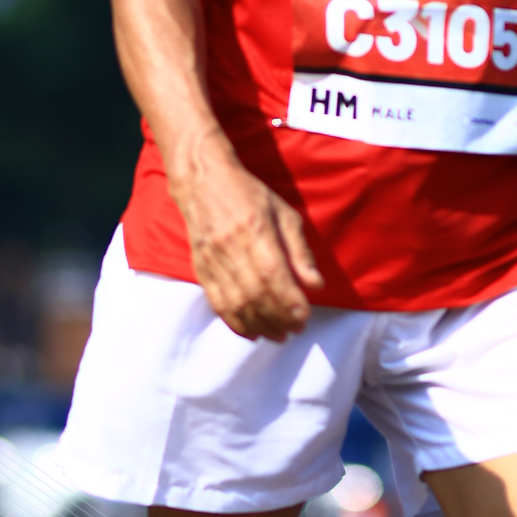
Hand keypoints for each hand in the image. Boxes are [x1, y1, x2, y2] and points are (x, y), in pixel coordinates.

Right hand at [173, 133, 324, 340]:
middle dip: (278, 317)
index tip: (304, 317)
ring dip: (259, 325)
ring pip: (236, 303)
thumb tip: (315, 284)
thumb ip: (299, 250)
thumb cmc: (250, 194)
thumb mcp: (284, 212)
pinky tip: (252, 332)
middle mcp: (231, 247)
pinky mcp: (201, 268)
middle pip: (255, 293)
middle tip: (296, 329)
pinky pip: (217, 302)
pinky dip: (235, 322)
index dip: (289, 301)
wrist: (203, 182)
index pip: (273, 274)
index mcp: (255, 228)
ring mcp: (212, 259)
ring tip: (278, 335)